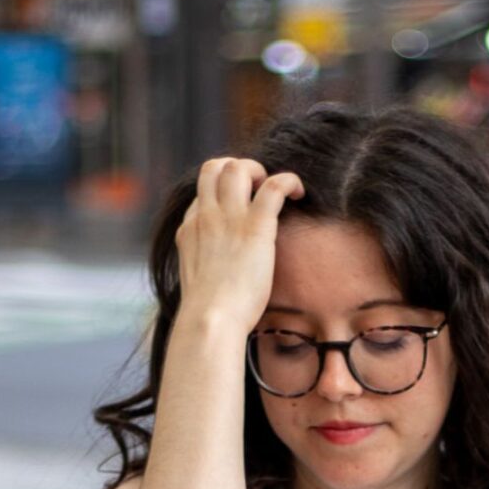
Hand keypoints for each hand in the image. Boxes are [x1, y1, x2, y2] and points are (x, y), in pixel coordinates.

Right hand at [175, 156, 305, 336]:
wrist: (210, 321)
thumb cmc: (208, 316)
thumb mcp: (198, 286)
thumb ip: (206, 270)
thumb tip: (219, 280)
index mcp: (190, 231)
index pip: (202, 194)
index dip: (221, 194)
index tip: (238, 207)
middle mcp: (206, 217)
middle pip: (214, 168)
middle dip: (236, 168)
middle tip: (256, 188)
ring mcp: (228, 218)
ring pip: (238, 167)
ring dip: (258, 171)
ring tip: (275, 191)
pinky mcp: (254, 227)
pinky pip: (274, 186)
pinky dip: (289, 181)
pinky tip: (298, 192)